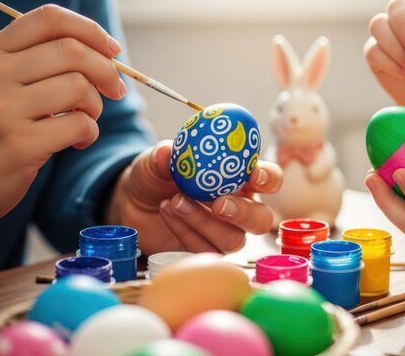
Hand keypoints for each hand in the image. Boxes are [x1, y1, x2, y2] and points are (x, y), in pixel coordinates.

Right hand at [0, 4, 124, 221]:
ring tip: (85, 120)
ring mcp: (3, 109)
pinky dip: (89, 133)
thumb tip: (103, 54)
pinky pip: (79, 124)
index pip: (48, 20)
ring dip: (95, 106)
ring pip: (79, 87)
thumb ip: (36, 66)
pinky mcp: (19, 144)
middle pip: (72, 52)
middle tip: (114, 91)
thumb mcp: (2, 87)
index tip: (112, 51)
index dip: (90, 32)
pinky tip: (77, 142)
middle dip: (107, 71)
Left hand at [107, 141, 282, 254]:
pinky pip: (205, 250)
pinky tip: (168, 212)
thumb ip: (163, 156)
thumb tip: (167, 152)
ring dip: (205, 222)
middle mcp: (239, 208)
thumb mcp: (156, 160)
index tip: (254, 174)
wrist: (134, 203)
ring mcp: (223, 233)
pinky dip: (185, 232)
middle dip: (244, 213)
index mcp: (241, 180)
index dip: (269, 178)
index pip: (270, 179)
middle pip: (261, 220)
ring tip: (176, 201)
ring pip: (233, 240)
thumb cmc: (157, 176)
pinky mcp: (204, 251)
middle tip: (218, 203)